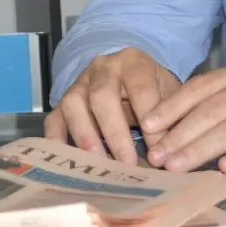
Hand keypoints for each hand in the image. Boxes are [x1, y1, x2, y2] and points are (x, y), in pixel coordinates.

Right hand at [43, 48, 179, 164]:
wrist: (132, 78)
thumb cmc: (155, 92)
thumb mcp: (170, 96)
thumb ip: (172, 119)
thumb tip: (170, 154)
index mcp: (134, 63)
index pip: (141, 89)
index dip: (149, 119)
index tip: (158, 150)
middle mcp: (103, 69)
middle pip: (102, 96)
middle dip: (115, 132)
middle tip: (128, 163)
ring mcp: (79, 85)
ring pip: (73, 104)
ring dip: (85, 135)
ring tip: (98, 162)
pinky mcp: (63, 104)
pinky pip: (53, 120)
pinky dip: (56, 140)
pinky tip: (67, 161)